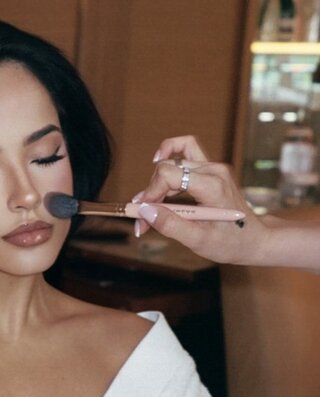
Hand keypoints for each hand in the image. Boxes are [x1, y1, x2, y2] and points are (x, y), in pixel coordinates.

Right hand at [131, 134, 267, 264]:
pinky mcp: (211, 170)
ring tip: (149, 208)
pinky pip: (185, 154)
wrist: (255, 239)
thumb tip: (144, 211)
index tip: (143, 213)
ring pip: (173, 163)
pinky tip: (159, 178)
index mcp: (212, 186)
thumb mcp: (198, 240)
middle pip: (168, 168)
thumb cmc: (231, 242)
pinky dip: (169, 166)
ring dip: (157, 184)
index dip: (151, 191)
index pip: (169, 174)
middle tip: (142, 219)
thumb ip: (170, 225)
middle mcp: (214, 170)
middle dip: (151, 192)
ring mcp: (214, 167)